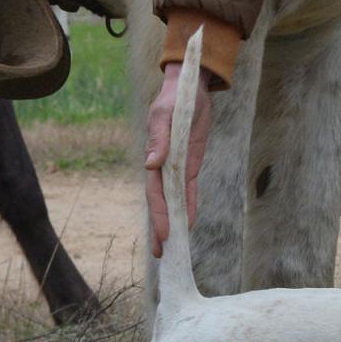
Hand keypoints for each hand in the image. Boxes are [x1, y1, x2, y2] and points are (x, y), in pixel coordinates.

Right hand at [145, 62, 211, 257]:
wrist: (189, 88)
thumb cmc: (173, 99)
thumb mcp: (164, 114)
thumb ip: (159, 139)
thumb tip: (151, 164)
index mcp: (153, 157)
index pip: (155, 193)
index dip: (159, 215)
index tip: (162, 235)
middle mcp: (162, 166)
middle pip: (162, 203)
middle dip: (161, 228)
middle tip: (162, 253)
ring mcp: (176, 166)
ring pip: (174, 200)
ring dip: (173, 222)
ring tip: (172, 246)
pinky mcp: (189, 163)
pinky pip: (188, 189)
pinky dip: (189, 206)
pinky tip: (189, 223)